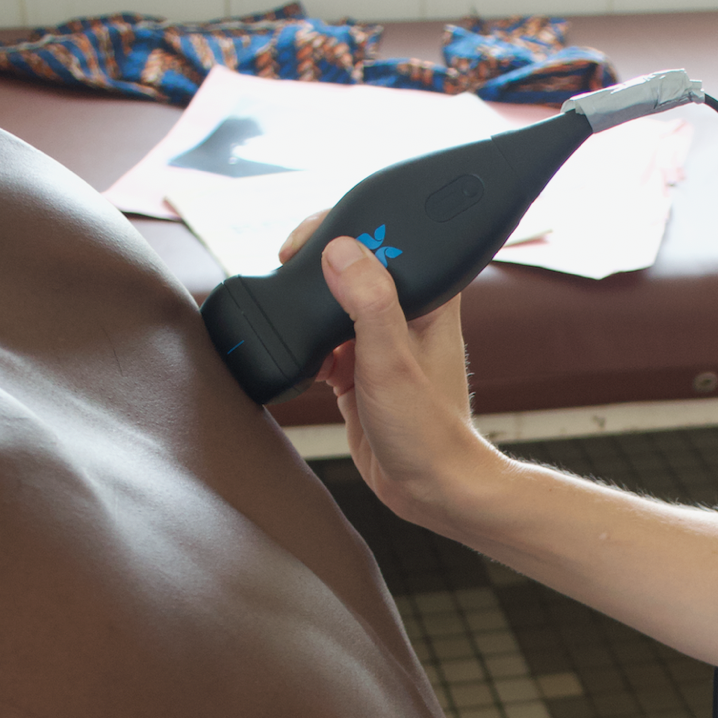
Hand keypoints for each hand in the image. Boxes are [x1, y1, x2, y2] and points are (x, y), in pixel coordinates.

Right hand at [275, 211, 501, 528]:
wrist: (426, 489)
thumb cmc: (428, 431)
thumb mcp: (392, 362)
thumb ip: (369, 303)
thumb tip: (339, 251)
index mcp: (429, 296)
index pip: (389, 236)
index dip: (350, 228)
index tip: (313, 240)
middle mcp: (406, 312)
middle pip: (355, 264)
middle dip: (319, 265)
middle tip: (288, 267)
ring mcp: (381, 341)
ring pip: (334, 304)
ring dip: (310, 309)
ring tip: (291, 314)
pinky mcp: (358, 370)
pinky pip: (322, 343)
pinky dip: (306, 347)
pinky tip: (302, 361)